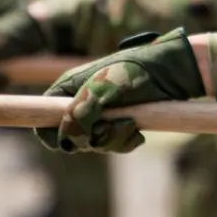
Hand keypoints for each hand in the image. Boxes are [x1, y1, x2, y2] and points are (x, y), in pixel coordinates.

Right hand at [36, 28, 204, 153]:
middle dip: (91, 138)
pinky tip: (138, 129)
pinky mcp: (120, 124)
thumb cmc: (136, 70)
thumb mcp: (104, 87)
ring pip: (94, 144)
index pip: (43, 119)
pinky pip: (114, 146)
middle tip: (110, 126)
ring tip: (131, 123)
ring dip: (112, 139)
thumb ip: (81, 111)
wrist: (173, 72)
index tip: (70, 137)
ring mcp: (101, 115)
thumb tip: (67, 140)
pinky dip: (125, 142)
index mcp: (69, 88)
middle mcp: (81, 103)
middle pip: (70, 138)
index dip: (51, 133)